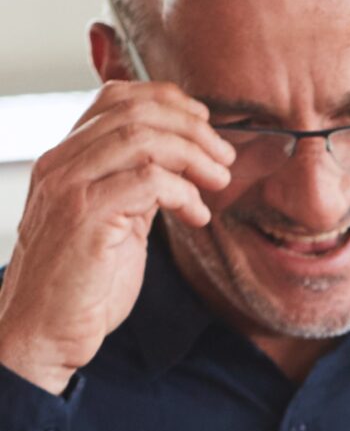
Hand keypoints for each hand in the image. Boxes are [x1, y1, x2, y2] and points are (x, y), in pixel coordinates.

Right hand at [0, 82, 234, 394]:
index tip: (204, 122)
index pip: (114, 100)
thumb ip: (135, 193)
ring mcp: (70, 187)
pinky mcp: (86, 217)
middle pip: (133, 112)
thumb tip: (177, 173)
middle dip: (190, 128)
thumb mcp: (113, 225)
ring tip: (220, 179)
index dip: (165, 101)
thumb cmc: (80, 287)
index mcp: (66, 160)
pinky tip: (198, 215)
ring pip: (141, 139)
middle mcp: (62, 164)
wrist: (44, 330)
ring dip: (193, 155)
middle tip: (224, 156)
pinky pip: (146, 182)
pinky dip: (183, 193)